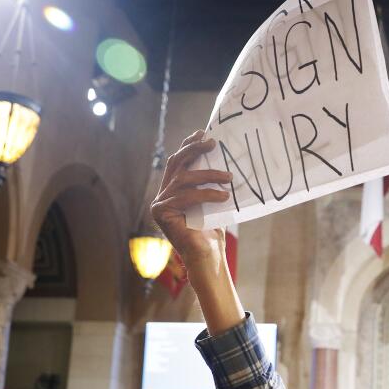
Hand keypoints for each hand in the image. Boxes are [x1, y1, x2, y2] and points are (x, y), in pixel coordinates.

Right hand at [151, 130, 233, 265]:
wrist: (207, 256)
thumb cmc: (212, 231)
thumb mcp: (212, 201)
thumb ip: (209, 182)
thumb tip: (223, 157)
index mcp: (172, 190)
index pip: (178, 162)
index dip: (188, 145)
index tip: (203, 132)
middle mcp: (162, 195)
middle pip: (176, 164)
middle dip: (194, 149)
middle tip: (212, 142)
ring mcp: (159, 203)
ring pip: (184, 179)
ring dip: (209, 175)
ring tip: (229, 177)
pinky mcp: (161, 213)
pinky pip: (187, 197)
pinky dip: (206, 195)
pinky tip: (223, 196)